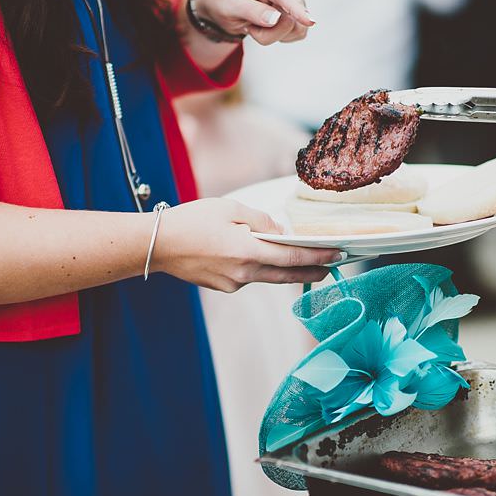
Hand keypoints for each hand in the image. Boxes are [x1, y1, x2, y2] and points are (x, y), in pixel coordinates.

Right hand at [155, 197, 339, 291]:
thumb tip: (281, 232)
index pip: (292, 257)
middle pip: (285, 274)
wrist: (158, 245)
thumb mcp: (232, 209)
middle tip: (332, 266)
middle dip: (311, 271)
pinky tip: (265, 257)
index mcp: (247, 253)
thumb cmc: (193, 220)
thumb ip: (261, 221)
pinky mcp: (222, 286)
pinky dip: (262, 268)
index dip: (317, 257)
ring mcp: (231, 283)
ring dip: (287, 270)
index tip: (337, 255)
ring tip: (307, 261)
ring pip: (268, 276)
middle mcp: (242, 274)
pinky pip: (250, 276)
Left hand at [192, 0, 313, 45]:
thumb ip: (251, 11)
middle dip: (267, 32)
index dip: (296, 9)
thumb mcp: (228, 5)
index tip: (310, 22)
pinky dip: (280, 36)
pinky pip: (297, 32)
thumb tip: (276, 18)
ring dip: (272, 35)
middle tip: (247, 28)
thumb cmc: (222, 0)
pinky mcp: (296, 9)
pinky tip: (267, 27)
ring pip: (295, 27)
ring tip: (254, 25)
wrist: (223, 3)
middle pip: (289, 17)